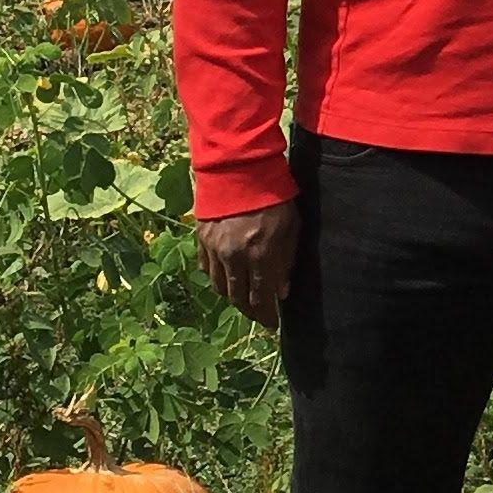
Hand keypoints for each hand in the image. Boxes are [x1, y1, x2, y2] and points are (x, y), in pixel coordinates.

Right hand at [198, 202, 300, 324]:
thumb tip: (281, 292)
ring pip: (220, 286)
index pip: (261, 299)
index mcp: (260, 255)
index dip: (266, 316)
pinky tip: (226, 278)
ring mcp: (214, 248)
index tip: (272, 324)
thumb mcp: (291, 229)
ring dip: (232, 296)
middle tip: (258, 315)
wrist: (241, 168)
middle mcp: (234, 257)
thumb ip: (286, 263)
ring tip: (243, 299)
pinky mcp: (201, 238)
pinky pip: (206, 269)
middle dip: (249, 311)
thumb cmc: (274, 197)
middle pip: (238, 298)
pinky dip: (216, 278)